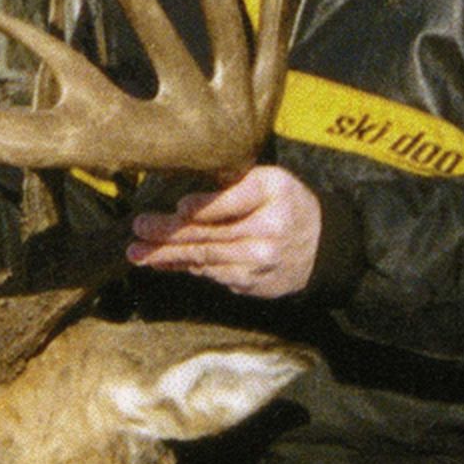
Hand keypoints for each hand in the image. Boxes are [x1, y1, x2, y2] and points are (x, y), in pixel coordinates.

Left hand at [126, 165, 321, 298]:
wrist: (325, 247)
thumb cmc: (286, 203)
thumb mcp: (269, 180)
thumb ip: (233, 184)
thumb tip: (183, 196)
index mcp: (273, 194)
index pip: (235, 201)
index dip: (205, 206)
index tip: (179, 207)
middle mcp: (269, 230)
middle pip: (213, 233)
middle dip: (169, 233)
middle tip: (139, 228)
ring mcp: (261, 262)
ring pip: (207, 258)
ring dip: (168, 256)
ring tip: (138, 252)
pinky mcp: (254, 284)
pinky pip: (213, 274)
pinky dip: (186, 267)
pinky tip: (162, 263)